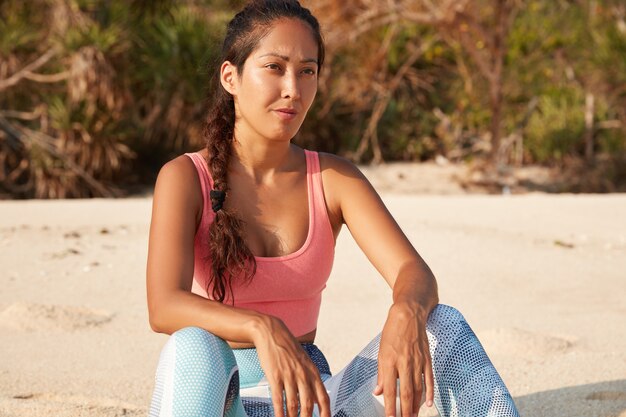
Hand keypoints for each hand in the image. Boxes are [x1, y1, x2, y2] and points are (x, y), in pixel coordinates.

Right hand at [252, 316, 329, 416]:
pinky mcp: (275, 376)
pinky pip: (279, 399)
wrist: (271, 332)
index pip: (323, 397)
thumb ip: (310, 381)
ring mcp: (289, 375)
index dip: (325, 413)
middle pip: (308, 404)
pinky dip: (280, 412)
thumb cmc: (288, 348)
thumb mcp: (304, 362)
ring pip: (293, 404)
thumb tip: (316, 401)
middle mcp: (303, 374)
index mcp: (312, 371)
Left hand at [373, 302, 433, 416]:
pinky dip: (429, 392)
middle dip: (405, 412)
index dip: (390, 407)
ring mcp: (418, 362)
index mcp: (390, 361)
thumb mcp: (381, 351)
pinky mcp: (427, 359)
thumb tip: (377, 391)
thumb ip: (380, 373)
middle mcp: (404, 363)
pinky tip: (428, 403)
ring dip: (416, 406)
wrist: (409, 314)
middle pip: (406, 393)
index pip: (389, 390)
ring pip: (418, 389)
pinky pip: (429, 379)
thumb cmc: (392, 332)